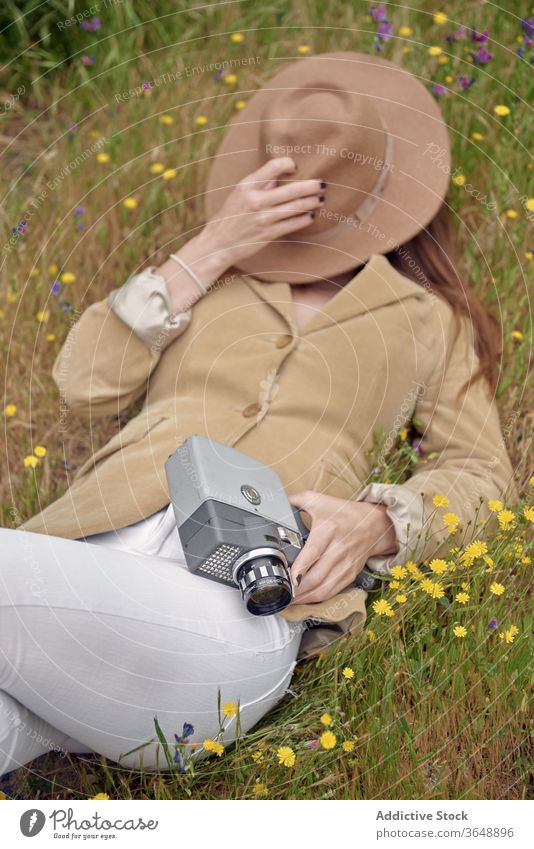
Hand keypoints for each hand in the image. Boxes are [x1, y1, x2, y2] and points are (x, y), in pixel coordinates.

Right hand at [201, 156, 324, 265]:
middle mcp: (256, 200)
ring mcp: (263, 218)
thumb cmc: (231, 216)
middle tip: (323, 183)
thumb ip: (259, 184)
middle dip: (311, 186)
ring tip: (321, 199)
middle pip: (292, 189)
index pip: (273, 166)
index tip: (296, 167)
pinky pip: (292, 224)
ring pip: (295, 207)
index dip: (288, 163)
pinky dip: (304, 219)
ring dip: (312, 202)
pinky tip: (311, 216)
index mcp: (247, 186)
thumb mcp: (240, 194)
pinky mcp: (268, 233)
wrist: (219, 242)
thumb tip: (280, 175)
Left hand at [287, 491, 397, 604]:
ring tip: (289, 600)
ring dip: (305, 598)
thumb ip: (296, 500)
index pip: (313, 553)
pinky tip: (305, 599)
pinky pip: (333, 592)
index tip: (288, 578)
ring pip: (324, 589)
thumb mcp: (319, 500)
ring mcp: (346, 564)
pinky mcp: (350, 574)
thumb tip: (276, 502)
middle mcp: (339, 549)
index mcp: (329, 530)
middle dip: (297, 590)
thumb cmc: (344, 513)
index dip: (299, 569)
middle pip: (317, 577)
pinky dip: (317, 599)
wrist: (375, 524)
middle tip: (281, 592)